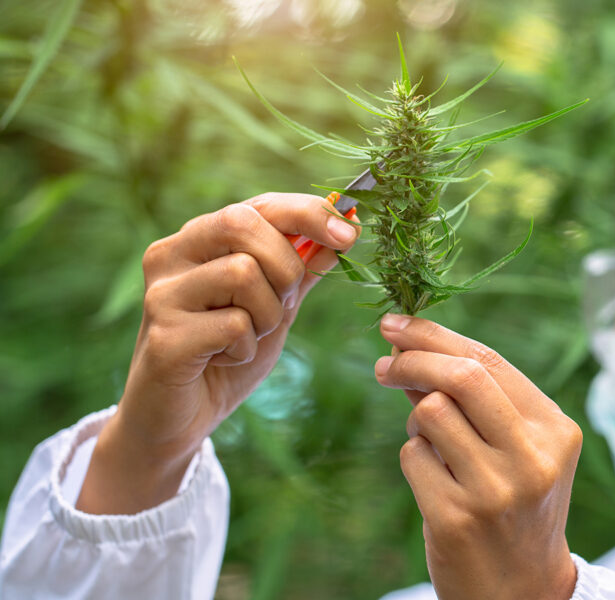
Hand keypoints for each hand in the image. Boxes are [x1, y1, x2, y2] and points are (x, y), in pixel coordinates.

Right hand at [77, 193, 358, 513]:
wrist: (177, 419)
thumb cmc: (224, 355)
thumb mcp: (272, 307)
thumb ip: (301, 270)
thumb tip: (344, 230)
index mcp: (199, 239)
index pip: (258, 205)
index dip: (308, 213)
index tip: (351, 232)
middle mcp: (171, 254)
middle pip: (243, 224)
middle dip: (284, 266)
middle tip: (281, 305)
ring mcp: (162, 294)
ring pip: (241, 272)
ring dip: (266, 314)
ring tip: (247, 337)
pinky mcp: (163, 335)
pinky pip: (233, 325)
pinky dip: (246, 348)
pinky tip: (225, 359)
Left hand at [374, 315, 582, 599]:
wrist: (521, 589)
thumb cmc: (515, 504)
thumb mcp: (516, 448)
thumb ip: (475, 398)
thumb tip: (408, 345)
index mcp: (555, 430)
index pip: (490, 361)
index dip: (436, 335)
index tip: (395, 323)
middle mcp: (533, 457)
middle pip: (461, 376)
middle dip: (413, 358)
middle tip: (385, 363)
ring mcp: (495, 490)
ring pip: (429, 412)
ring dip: (417, 419)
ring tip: (434, 444)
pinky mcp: (456, 517)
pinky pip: (412, 455)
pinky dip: (415, 458)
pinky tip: (437, 481)